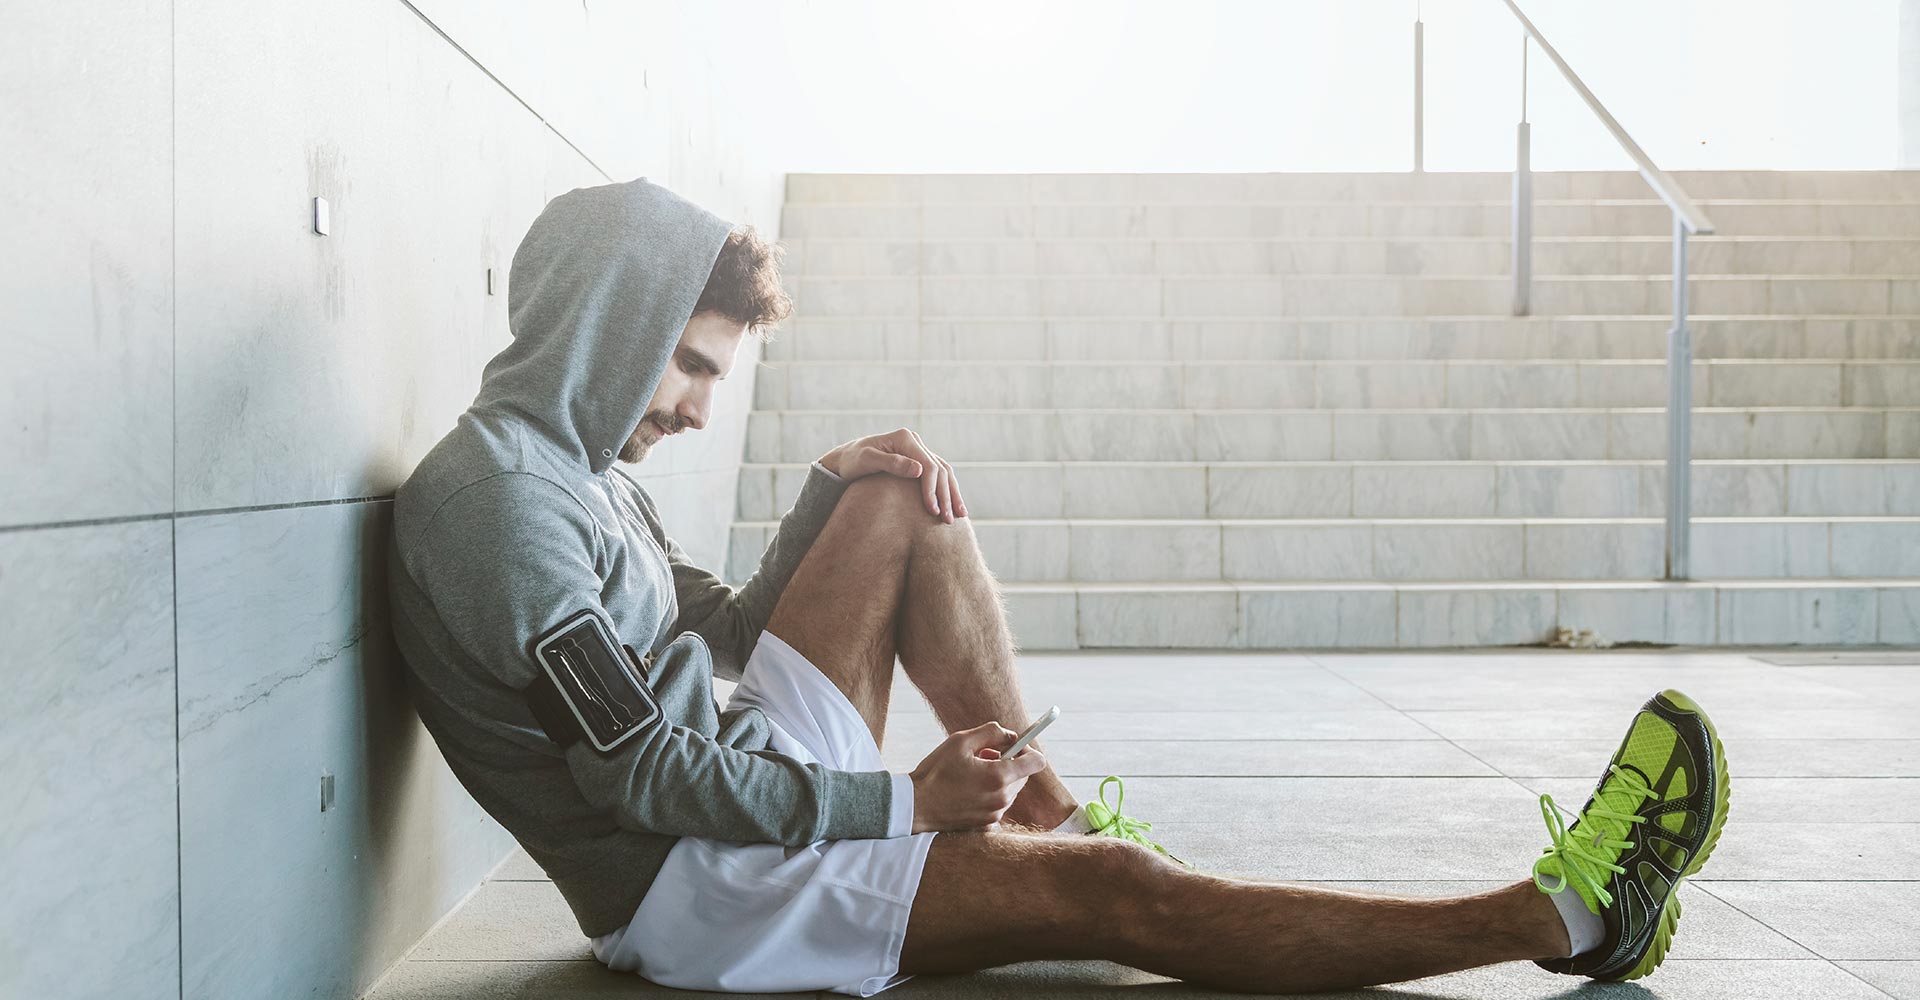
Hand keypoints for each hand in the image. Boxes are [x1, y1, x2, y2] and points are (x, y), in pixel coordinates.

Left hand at [819, 428, 967, 523]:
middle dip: (947, 496)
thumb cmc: (852, 461)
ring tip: (960, 516)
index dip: (932, 490)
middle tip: (950, 520)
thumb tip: (919, 470)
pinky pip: (938, 475)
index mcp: (905, 438)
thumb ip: (891, 464)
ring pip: (944, 472)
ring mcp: (918, 450)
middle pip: (940, 469)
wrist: (846, 459)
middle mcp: (915, 441)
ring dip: (953, 494)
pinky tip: (953, 506)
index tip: (933, 512)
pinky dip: (947, 491)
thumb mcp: (867, 461)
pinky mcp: (918, 460)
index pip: (928, 466)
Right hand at [908, 722, 1046, 832]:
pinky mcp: (987, 824)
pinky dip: (991, 793)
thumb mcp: (960, 741)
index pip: (1036, 762)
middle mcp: (1002, 798)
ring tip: (972, 772)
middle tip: (983, 756)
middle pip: (1023, 775)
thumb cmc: (935, 771)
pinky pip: (999, 802)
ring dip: (999, 777)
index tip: (1012, 745)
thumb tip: (1011, 735)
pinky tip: (969, 789)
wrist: (915, 805)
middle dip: (1009, 762)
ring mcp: (995, 814)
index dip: (1028, 749)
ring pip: (1011, 789)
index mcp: (998, 776)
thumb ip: (991, 732)